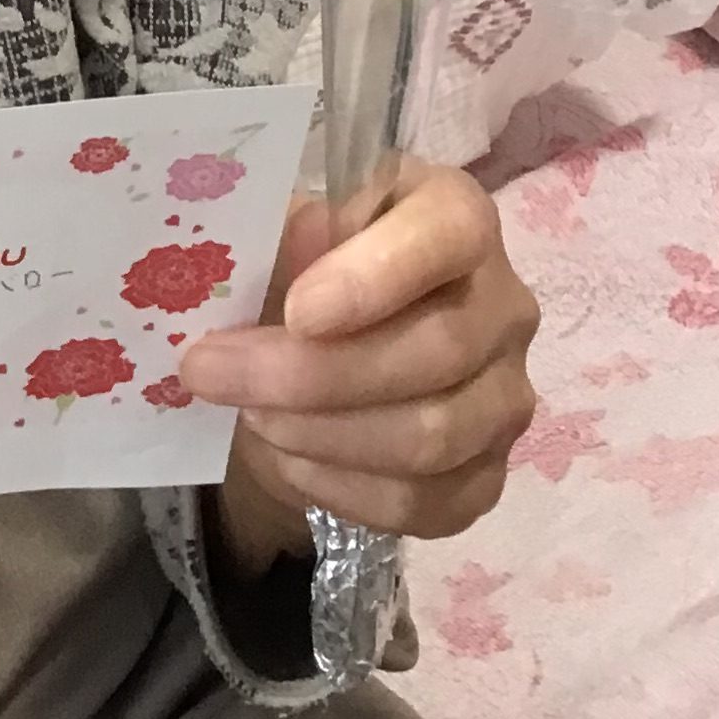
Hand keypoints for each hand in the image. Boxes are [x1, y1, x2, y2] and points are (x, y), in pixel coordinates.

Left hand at [180, 165, 538, 572]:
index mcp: (457, 216)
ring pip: (431, 436)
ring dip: (320, 433)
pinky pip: (423, 502)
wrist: (320, 357)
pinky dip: (342, 487)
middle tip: (213, 372)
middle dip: (311, 374)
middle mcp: (504, 304)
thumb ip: (280, 237)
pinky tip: (290, 457)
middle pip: (438, 351)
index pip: (453, 231)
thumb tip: (267, 258)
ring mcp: (505, 396)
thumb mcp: (286, 233)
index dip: (378, 276)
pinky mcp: (488, 475)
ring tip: (251, 415)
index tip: (297, 313)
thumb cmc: (306, 273)